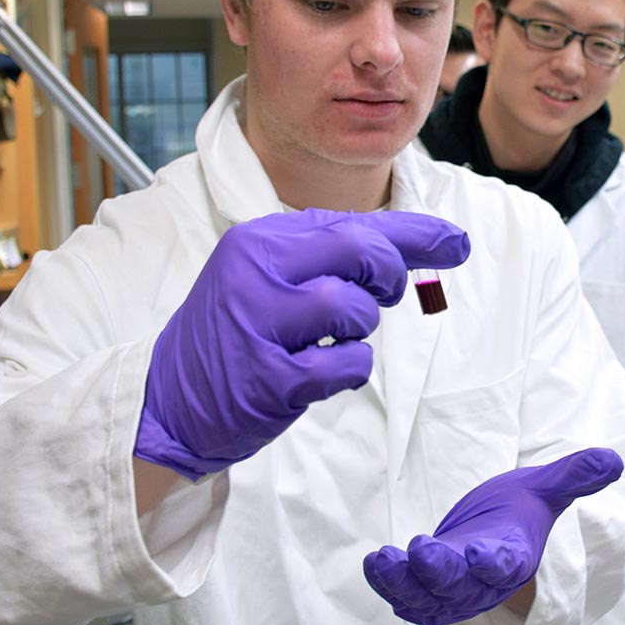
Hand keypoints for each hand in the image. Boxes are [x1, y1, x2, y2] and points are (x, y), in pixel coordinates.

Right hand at [136, 209, 469, 479]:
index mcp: (259, 240)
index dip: (414, 234)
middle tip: (378, 296)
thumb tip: (429, 240)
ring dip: (358, 331)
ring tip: (324, 341)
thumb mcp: (269, 275)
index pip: (353, 224)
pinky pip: (347, 364)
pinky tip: (318, 372)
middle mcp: (256, 273)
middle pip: (361, 252)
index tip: (456, 242)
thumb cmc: (237, 333)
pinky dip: (347, 369)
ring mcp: (260, 325)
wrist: (168, 401)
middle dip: (386, 276)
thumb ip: (332, 254)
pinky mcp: (268, 379)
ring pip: (356, 310)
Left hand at [364, 448, 623, 624]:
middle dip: (439, 572)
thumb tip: (614, 460)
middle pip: (460, 584)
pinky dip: (387, 582)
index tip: (481, 555)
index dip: (493, 563)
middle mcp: (480, 577)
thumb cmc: (520, 509)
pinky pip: (404, 592)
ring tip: (384, 560)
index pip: (505, 564)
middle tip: (421, 552)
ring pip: (425, 594)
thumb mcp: (547, 486)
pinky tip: (374, 562)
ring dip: (403, 582)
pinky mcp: (426, 587)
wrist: (494, 527)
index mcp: (512, 554)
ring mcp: (451, 587)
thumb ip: (575, 475)